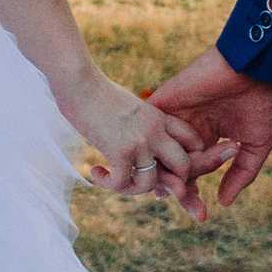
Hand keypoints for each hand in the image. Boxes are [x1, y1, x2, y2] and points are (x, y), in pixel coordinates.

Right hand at [59, 69, 226, 210]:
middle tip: (144, 180)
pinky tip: (96, 172)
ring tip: (115, 180)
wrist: (80, 82)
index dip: (185, 157)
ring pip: (150, 184)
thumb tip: (133, 132)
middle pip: (184, 166)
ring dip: (131, 189)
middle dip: (169, 181)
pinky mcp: (120, 151)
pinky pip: (122, 183)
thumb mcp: (130, 105)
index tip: (164, 164)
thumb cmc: (97, 90)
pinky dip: (107, 183)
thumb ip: (139, 121)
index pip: (192, 139)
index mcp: (159, 118)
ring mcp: (140, 142)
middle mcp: (155, 131)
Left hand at [148, 46, 271, 210]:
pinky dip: (152, 153)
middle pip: (173, 169)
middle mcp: (186, 132)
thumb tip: (224, 203)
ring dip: (166, 178)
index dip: (193, 195)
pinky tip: (159, 172)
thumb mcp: (256, 145)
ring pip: (159, 156)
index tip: (201, 216)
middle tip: (194, 212)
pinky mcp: (163, 105)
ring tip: (175, 196)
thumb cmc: (262, 101)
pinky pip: (148, 133)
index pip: (192, 173)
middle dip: (181, 193)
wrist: (255, 66)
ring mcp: (173, 119)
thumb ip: (240, 174)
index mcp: (206, 139)